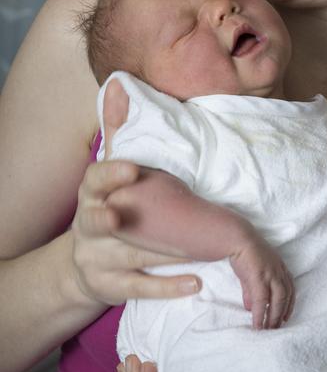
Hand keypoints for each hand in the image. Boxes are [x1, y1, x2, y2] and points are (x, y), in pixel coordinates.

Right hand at [71, 78, 202, 305]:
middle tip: (121, 214)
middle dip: (108, 218)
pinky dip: (168, 286)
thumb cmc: (110, 204)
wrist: (85, 264)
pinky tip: (196, 281)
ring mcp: (98, 259)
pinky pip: (140, 288)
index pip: (93, 181)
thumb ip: (119, 131)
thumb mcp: (110, 172)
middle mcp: (88, 226)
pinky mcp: (113, 287)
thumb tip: (120, 83)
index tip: (130, 168)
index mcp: (92, 194)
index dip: (110, 175)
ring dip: (160, 251)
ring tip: (194, 249)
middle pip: (97, 221)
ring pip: (128, 255)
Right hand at [229, 232, 294, 328]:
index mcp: (280, 268)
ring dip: (274, 317)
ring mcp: (271, 274)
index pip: (290, 289)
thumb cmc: (244, 254)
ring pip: (277, 301)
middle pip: (285, 297)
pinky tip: (257, 324)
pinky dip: (261, 314)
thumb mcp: (251, 274)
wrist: (237, 239)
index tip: (287, 317)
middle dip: (282, 314)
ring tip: (268, 330)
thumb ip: (252, 291)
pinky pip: (263, 301)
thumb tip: (250, 307)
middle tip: (277, 328)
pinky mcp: (260, 278)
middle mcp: (280, 271)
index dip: (289, 304)